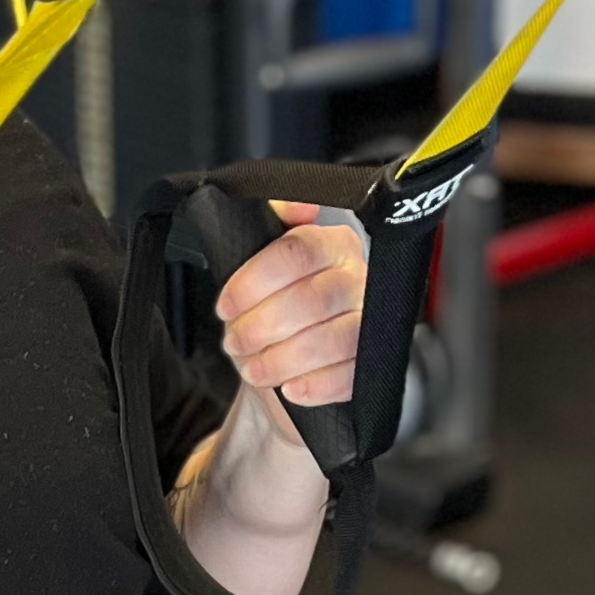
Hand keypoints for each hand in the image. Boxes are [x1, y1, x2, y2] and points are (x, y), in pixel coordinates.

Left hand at [216, 201, 367, 443]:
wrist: (278, 371)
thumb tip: (297, 206)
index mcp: (331, 245)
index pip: (298, 250)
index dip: (254, 281)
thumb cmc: (267, 313)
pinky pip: (347, 377)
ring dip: (280, 360)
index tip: (226, 306)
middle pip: (312, 298)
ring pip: (331, 339)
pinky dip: (311, 386)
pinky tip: (288, 388)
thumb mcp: (253, 268)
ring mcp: (367, 324)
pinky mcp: (367, 366)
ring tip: (255, 368)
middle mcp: (356, 280)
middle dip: (262, 326)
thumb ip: (263, 228)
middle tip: (236, 341)